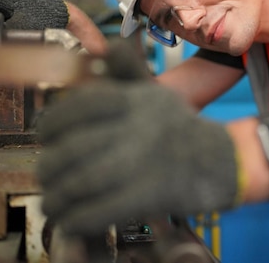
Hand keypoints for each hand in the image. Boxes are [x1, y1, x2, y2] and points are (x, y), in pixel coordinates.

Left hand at [36, 40, 240, 235]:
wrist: (223, 161)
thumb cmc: (178, 129)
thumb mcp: (155, 93)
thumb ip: (126, 70)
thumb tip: (106, 45)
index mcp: (137, 99)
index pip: (81, 105)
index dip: (53, 123)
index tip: (46, 138)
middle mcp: (140, 125)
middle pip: (74, 148)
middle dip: (49, 168)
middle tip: (45, 177)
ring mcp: (146, 160)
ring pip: (81, 182)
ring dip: (57, 198)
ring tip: (53, 204)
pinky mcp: (153, 194)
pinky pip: (100, 211)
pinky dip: (78, 220)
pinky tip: (72, 222)